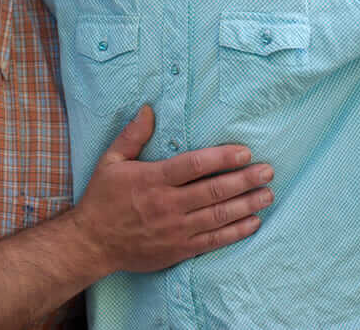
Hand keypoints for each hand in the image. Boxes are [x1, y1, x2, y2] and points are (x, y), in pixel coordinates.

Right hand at [70, 105, 272, 275]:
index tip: (244, 152)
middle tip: (267, 171)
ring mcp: (176, 229)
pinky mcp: (179, 250)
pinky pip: (213, 241)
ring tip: (267, 194)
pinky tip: (253, 222)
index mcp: (153, 179)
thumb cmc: (102, 199)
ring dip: (247, 204)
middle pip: (214, 190)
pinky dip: (236, 232)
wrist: (92, 243)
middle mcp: (168, 204)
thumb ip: (132, 136)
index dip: (222, 158)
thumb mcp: (110, 161)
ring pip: (219, 215)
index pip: (194, 165)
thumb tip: (148, 109)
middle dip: (245, 180)